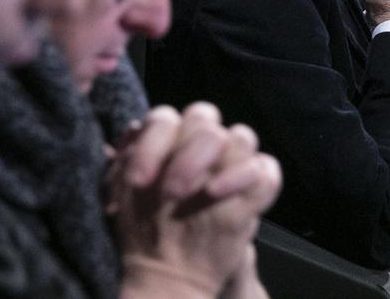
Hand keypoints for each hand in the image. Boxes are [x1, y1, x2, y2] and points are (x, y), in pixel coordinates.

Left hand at [111, 103, 281, 298]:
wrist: (169, 270)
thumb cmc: (144, 226)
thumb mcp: (123, 195)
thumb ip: (123, 162)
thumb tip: (124, 136)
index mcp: (171, 138)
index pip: (165, 118)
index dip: (151, 144)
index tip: (138, 181)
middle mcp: (203, 145)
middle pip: (205, 118)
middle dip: (187, 152)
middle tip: (172, 191)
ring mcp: (231, 165)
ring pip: (241, 137)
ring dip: (221, 159)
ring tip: (204, 192)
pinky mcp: (254, 192)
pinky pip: (267, 171)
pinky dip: (247, 177)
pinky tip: (220, 192)